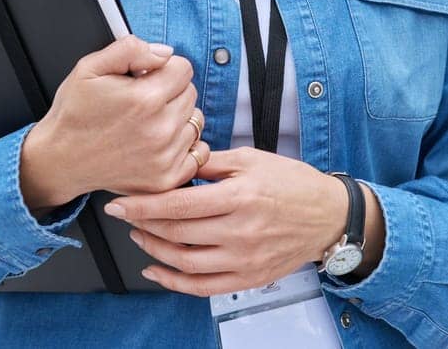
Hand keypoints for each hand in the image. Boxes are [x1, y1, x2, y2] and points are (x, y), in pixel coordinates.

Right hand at [19, 36, 205, 209]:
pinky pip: (199, 152)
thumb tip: (165, 52)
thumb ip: (130, 49)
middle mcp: (160, 129)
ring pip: (196, 121)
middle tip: (142, 102)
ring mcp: (165, 156)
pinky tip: (161, 143)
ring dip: (179, 118)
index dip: (164, 68)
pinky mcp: (166, 178)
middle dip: (171, 91)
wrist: (60, 160)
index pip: (184, 68)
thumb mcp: (90, 68)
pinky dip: (185, 146)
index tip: (147, 78)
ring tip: (149, 123)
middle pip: (191, 93)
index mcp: (144, 99)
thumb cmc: (74, 114)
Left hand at [105, 148, 361, 296]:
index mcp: (239, 196)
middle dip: (142, 225)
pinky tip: (156, 270)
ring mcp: (244, 259)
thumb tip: (178, 162)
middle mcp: (240, 231)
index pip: (178, 204)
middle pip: (176, 233)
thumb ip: (213, 163)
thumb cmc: (293, 184)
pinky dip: (173, 282)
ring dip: (153, 251)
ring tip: (140, 236)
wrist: (328, 216)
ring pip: (184, 262)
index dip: (142, 205)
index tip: (119, 203)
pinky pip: (202, 287)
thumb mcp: (254, 159)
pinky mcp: (248, 277)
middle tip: (124, 215)